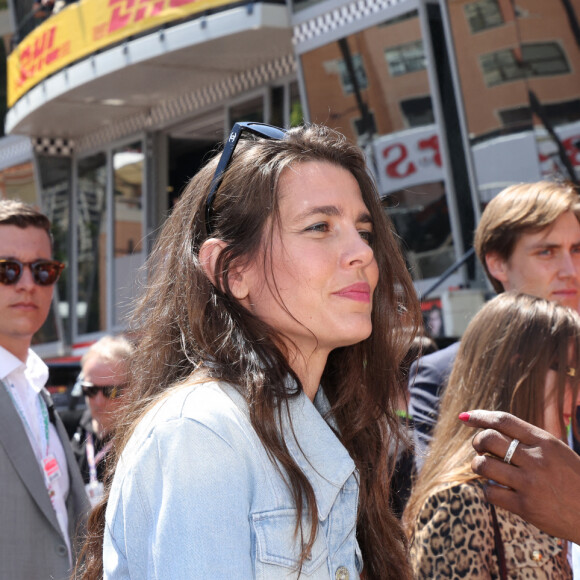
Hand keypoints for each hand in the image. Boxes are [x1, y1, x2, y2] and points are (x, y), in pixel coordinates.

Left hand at [460, 409, 579, 543]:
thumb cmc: (574, 479)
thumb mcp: (557, 451)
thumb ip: (528, 440)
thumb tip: (492, 428)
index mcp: (544, 442)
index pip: (503, 420)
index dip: (480, 416)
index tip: (465, 417)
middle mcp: (536, 459)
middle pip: (488, 439)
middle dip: (477, 442)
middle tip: (480, 449)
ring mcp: (530, 483)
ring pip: (483, 464)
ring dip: (478, 465)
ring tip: (485, 468)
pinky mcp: (525, 507)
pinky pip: (490, 492)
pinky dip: (488, 489)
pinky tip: (496, 490)